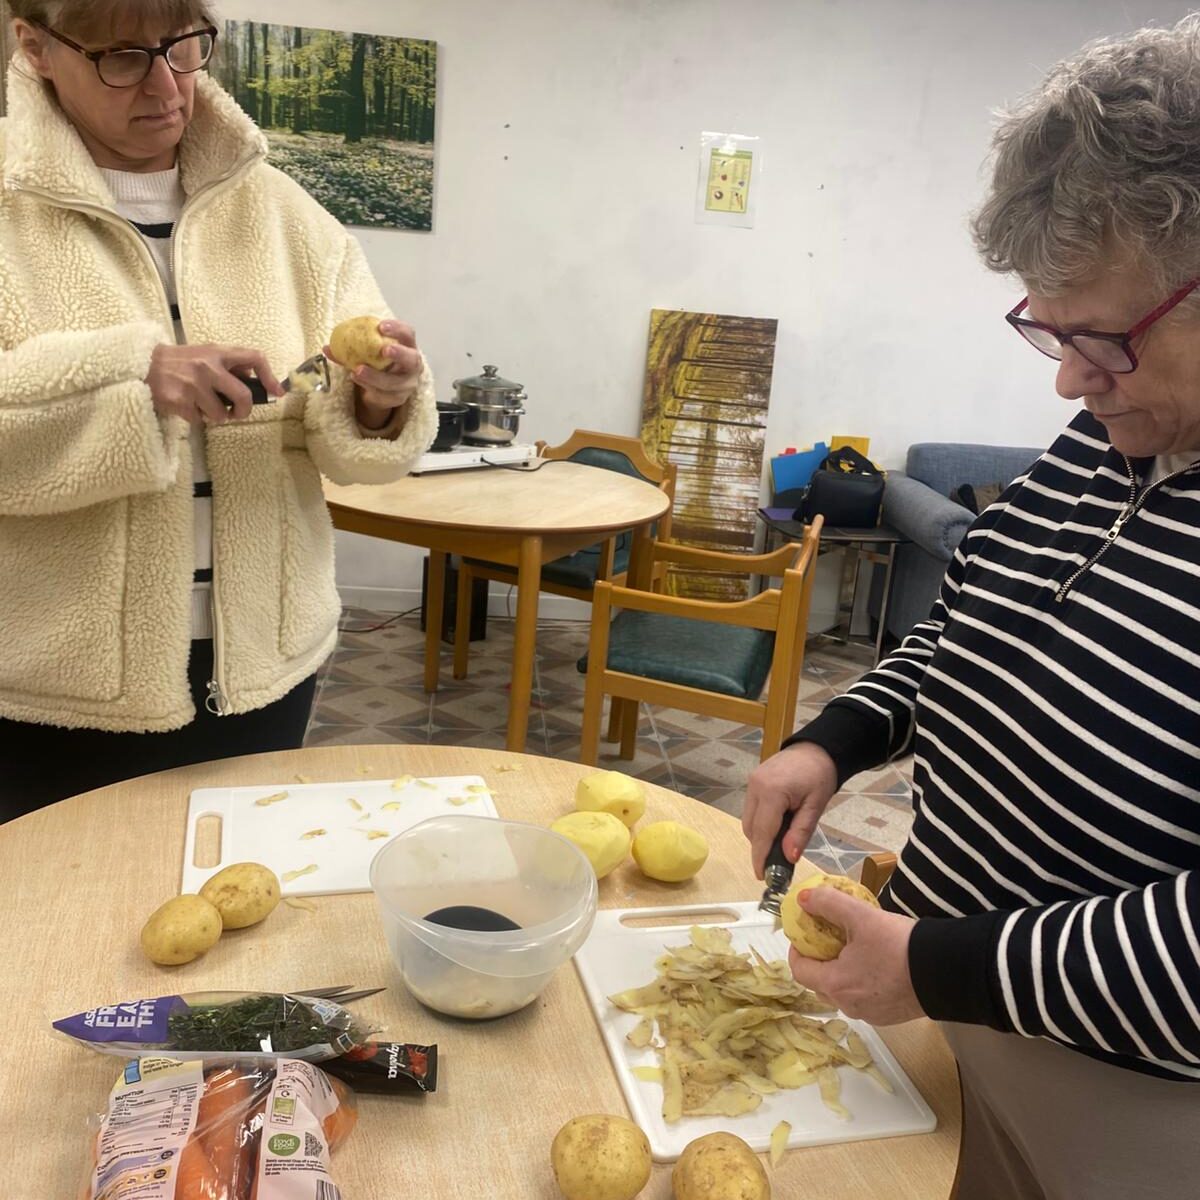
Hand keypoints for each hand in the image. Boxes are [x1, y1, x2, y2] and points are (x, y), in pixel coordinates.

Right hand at [146, 344, 282, 424]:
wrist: (141, 365)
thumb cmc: (178, 362)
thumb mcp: (204, 354)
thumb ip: (227, 364)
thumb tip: (253, 378)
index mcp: (217, 352)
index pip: (254, 357)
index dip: (270, 377)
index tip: (277, 393)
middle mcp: (208, 366)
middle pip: (243, 396)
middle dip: (244, 411)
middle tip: (237, 413)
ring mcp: (194, 384)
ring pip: (221, 414)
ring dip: (215, 416)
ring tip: (202, 405)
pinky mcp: (180, 401)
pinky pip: (200, 420)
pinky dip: (196, 418)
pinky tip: (186, 406)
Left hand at [323, 319, 421, 430]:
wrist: (380, 389)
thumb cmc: (376, 363)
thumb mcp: (365, 353)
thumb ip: (350, 348)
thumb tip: (327, 347)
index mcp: (407, 346)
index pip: (408, 334)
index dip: (397, 329)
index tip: (381, 326)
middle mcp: (413, 366)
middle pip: (413, 359)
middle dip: (400, 354)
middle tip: (383, 350)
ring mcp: (408, 384)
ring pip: (396, 382)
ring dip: (377, 377)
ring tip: (358, 371)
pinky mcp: (399, 399)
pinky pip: (386, 396)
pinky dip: (370, 388)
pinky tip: (358, 381)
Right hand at [742, 741, 837, 878]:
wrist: (816, 749)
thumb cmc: (820, 776)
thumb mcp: (815, 806)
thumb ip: (800, 833)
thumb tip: (789, 858)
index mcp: (772, 792)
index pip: (763, 832)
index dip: (760, 857)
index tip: (761, 876)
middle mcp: (755, 787)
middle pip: (751, 828)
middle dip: (761, 848)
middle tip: (776, 865)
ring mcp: (751, 783)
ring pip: (748, 821)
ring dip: (760, 836)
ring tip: (779, 844)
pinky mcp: (752, 782)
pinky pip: (751, 810)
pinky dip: (760, 824)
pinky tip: (776, 827)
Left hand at [788, 885, 922, 1024]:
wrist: (946, 971)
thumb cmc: (898, 945)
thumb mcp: (860, 916)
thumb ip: (828, 903)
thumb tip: (803, 898)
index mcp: (835, 984)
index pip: (799, 970)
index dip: (797, 949)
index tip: (804, 933)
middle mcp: (848, 1005)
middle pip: (819, 983)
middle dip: (819, 960)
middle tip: (829, 938)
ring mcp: (870, 1014)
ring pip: (842, 992)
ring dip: (841, 972)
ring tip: (855, 948)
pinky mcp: (889, 1016)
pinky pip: (864, 999)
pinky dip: (861, 982)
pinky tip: (876, 964)